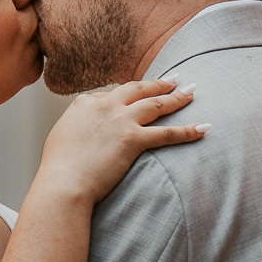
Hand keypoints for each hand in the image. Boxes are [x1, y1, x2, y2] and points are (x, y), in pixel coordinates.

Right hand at [37, 78, 206, 206]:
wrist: (63, 183)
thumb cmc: (57, 168)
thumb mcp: (61, 136)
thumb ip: (76, 127)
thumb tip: (82, 131)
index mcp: (85, 103)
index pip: (111, 95)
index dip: (125, 97)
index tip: (135, 99)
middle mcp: (105, 106)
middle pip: (138, 89)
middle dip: (159, 83)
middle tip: (174, 79)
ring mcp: (121, 121)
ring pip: (156, 104)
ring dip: (177, 97)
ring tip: (191, 91)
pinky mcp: (133, 139)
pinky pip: (167, 133)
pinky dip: (188, 130)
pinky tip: (203, 128)